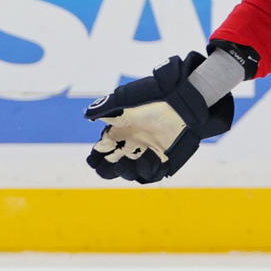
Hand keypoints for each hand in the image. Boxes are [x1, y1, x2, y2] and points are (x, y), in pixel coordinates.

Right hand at [84, 52, 234, 183]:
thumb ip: (106, 107)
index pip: (103, 148)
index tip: (93, 160)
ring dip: (124, 171)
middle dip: (107, 168)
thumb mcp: (126, 99)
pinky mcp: (164, 159)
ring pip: (130, 170)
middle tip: (106, 167)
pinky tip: (146, 162)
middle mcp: (133, 141)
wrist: (184, 101)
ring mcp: (148, 151)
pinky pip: (151, 173)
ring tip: (125, 165)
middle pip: (113, 163)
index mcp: (121, 128)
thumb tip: (86, 114)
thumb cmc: (154, 96)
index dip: (96, 156)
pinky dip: (146, 172)